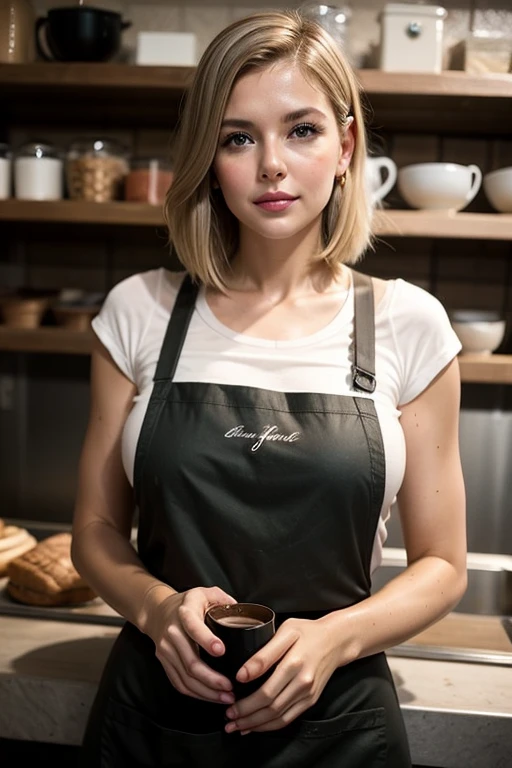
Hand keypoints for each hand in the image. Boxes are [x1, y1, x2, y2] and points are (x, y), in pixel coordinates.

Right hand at [145, 585, 237, 704]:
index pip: (193, 627)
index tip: (221, 651)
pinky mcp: (164, 662)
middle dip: (212, 678)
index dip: (206, 640)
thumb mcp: (205, 593)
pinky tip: (211, 697)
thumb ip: (224, 600)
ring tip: (226, 697)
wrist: (158, 611)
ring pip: (185, 677)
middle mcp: (172, 632)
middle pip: (190, 661)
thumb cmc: (188, 603)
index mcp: (185, 612)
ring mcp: (166, 650)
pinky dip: (196, 694)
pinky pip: (179, 683)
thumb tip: (242, 614)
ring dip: (207, 691)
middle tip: (230, 686)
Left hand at [224, 617, 340, 733]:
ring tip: (237, 727)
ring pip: (279, 718)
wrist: (336, 640)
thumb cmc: (308, 631)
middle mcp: (302, 683)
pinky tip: (257, 726)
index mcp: (294, 664)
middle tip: (228, 718)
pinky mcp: (310, 700)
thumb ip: (264, 654)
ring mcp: (308, 694)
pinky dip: (271, 726)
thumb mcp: (286, 631)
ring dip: (256, 726)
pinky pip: (289, 719)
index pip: (266, 691)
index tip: (228, 701)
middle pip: (270, 708)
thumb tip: (242, 674)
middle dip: (246, 717)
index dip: (245, 702)